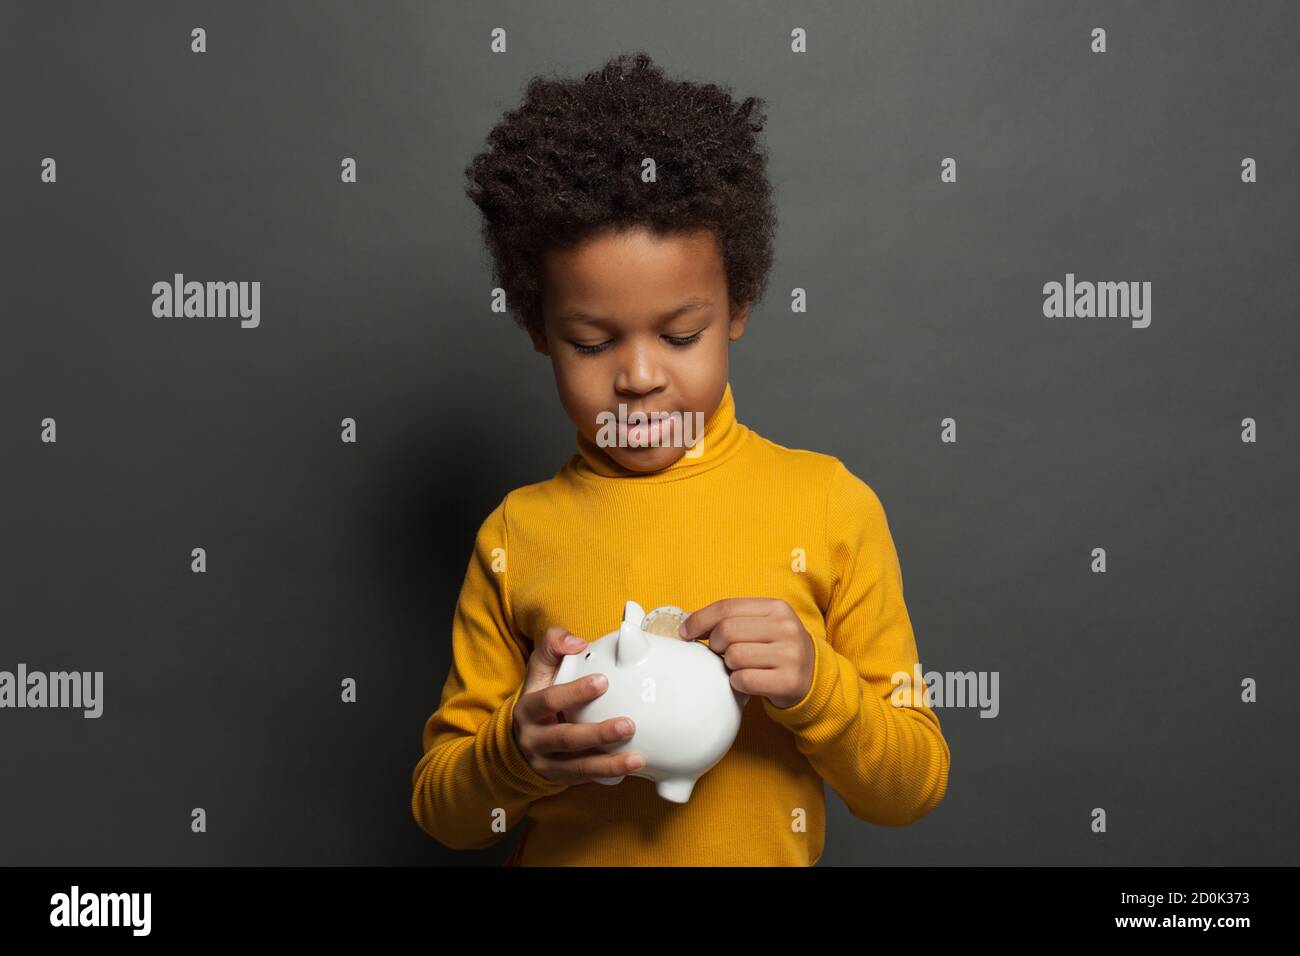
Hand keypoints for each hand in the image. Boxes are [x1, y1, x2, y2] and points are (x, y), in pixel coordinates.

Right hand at [511, 626, 645, 783]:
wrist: (521, 738)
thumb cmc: (540, 695)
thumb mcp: (539, 668)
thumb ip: (554, 644)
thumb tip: (577, 643)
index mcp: (528, 708)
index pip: (549, 700)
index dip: (575, 692)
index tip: (604, 681)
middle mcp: (533, 738)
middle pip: (566, 738)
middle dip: (598, 734)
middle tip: (629, 725)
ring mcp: (546, 762)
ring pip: (578, 766)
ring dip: (609, 764)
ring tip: (637, 759)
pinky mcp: (561, 777)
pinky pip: (586, 778)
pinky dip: (609, 774)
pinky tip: (630, 768)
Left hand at [678, 598, 813, 709]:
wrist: (812, 678)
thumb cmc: (775, 650)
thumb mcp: (762, 625)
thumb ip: (731, 619)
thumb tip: (686, 624)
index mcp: (777, 607)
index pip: (727, 607)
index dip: (699, 620)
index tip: (685, 632)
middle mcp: (786, 627)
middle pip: (727, 632)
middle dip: (716, 645)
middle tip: (722, 654)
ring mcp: (791, 655)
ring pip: (734, 656)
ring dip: (729, 666)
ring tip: (740, 667)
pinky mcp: (789, 681)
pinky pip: (744, 680)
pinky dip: (738, 683)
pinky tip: (747, 682)